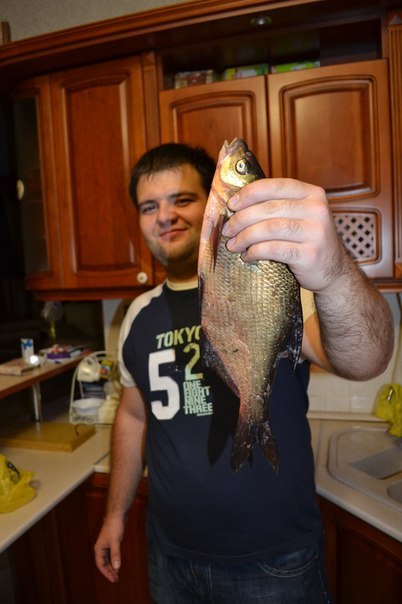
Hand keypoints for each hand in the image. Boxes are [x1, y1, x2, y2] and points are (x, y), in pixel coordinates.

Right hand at [94, 515, 124, 582]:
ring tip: (117, 574)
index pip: (101, 565)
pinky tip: (118, 563)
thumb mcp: (116, 542)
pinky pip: (111, 554)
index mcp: (99, 549)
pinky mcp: (111, 541)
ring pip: (107, 559)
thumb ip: (115, 555)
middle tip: (116, 579)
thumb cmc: (114, 527)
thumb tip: (117, 567)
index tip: (113, 579)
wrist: (117, 514)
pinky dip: (114, 559)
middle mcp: (101, 548)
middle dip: (109, 571)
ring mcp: (106, 544)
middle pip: (103, 563)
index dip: (107, 573)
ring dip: (112, 566)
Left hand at [222, 178, 346, 291]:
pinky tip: (247, 256)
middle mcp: (317, 209)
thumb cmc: (307, 241)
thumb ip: (278, 206)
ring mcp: (316, 232)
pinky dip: (255, 252)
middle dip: (242, 219)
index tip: (231, 204)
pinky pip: (274, 249)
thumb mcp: (300, 216)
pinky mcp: (310, 254)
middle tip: (227, 230)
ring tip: (233, 244)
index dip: (250, 193)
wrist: (333, 271)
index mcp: (313, 194)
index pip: (276, 186)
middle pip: (269, 208)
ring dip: (245, 236)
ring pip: (269, 228)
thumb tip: (236, 205)